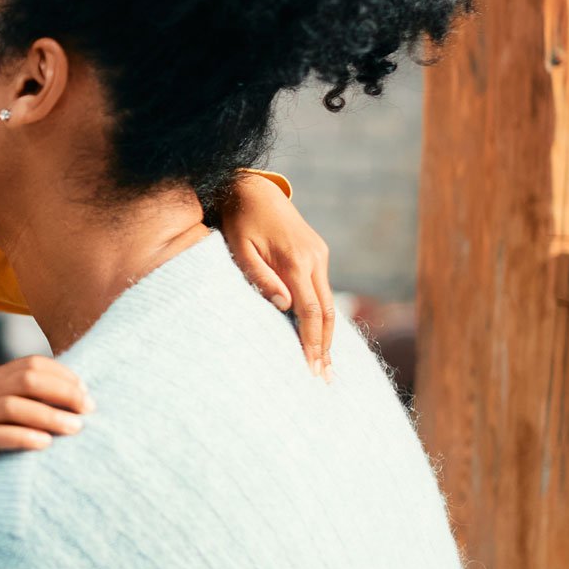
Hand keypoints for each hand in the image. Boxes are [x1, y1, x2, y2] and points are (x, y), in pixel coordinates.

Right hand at [0, 355, 91, 491]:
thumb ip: (25, 398)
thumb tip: (72, 400)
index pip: (35, 364)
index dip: (65, 376)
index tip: (87, 396)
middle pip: (28, 379)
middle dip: (64, 393)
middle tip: (88, 412)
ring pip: (13, 406)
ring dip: (49, 416)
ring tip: (75, 429)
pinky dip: (21, 438)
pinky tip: (43, 445)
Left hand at [221, 172, 334, 376]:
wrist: (254, 190)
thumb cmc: (239, 222)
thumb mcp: (240, 249)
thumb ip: (260, 278)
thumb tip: (284, 306)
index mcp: (295, 260)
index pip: (309, 311)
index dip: (312, 342)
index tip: (311, 368)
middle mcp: (315, 258)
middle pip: (326, 312)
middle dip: (326, 347)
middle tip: (324, 378)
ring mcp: (320, 255)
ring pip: (328, 302)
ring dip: (327, 334)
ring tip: (326, 364)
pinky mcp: (318, 253)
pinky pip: (323, 291)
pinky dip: (323, 316)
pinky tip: (321, 334)